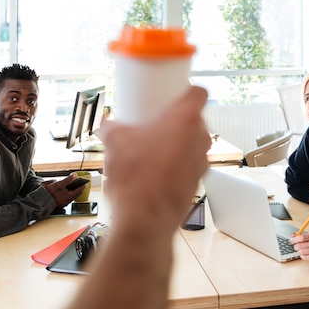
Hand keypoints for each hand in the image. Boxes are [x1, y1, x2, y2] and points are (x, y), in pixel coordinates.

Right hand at [42, 173, 85, 207]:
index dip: (82, 185)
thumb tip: (74, 175)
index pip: (79, 190)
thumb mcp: (59, 184)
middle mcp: (67, 201)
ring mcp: (63, 203)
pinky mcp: (59, 204)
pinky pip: (67, 198)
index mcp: (68, 196)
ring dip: (73, 192)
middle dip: (78, 189)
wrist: (40, 200)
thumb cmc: (48, 193)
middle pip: (76, 194)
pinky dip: (68, 194)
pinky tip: (65, 192)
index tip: (84, 182)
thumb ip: (68, 180)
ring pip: (71, 196)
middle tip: (80, 184)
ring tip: (73, 187)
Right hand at [99, 86, 210, 236]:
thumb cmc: (135, 176)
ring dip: (177, 145)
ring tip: (152, 151)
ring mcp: (202, 163)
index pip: (198, 92)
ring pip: (192, 145)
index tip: (174, 94)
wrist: (144, 218)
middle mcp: (200, 139)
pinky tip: (155, 172)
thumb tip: (107, 125)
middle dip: (177, 122)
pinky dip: (176, 166)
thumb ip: (112, 127)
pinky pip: (188, 166)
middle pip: (194, 120)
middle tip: (156, 124)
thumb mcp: (115, 142)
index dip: (187, 91)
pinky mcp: (197, 183)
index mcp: (185, 119)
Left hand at [290, 232, 308, 262]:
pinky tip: (305, 254)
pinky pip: (305, 257)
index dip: (294, 240)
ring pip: (301, 252)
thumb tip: (292, 235)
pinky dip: (302, 256)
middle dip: (295, 247)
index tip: (291, 241)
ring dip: (299, 252)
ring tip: (301, 251)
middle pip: (300, 245)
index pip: (301, 237)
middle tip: (296, 247)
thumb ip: (300, 236)